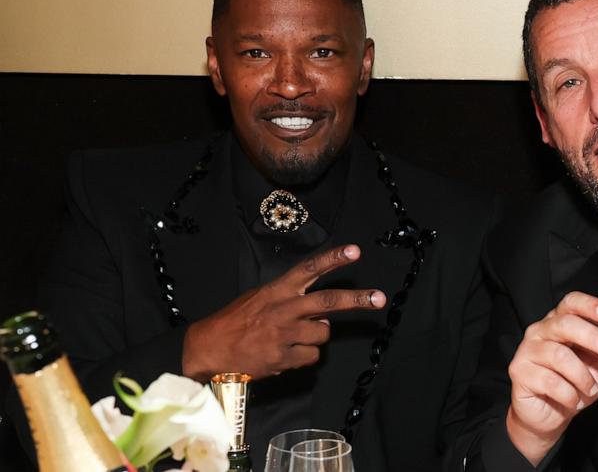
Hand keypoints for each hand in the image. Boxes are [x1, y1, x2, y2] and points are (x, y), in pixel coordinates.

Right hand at [182, 244, 385, 380]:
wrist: (207, 349)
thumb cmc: (235, 322)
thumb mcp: (260, 298)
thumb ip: (291, 298)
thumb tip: (323, 310)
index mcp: (277, 290)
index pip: (309, 268)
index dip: (333, 258)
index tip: (355, 250)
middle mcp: (284, 308)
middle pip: (329, 301)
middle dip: (357, 300)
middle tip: (379, 298)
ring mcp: (284, 333)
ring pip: (322, 334)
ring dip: (314, 337)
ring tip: (292, 338)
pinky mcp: (283, 357)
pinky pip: (311, 357)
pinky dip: (303, 357)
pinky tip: (285, 355)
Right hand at [505, 291, 597, 465]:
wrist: (550, 415)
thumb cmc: (575, 384)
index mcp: (559, 322)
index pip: (571, 303)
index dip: (589, 305)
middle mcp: (541, 331)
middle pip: (565, 323)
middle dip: (592, 336)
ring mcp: (527, 350)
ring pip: (560, 355)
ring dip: (583, 375)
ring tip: (591, 389)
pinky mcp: (519, 372)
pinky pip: (550, 381)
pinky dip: (569, 394)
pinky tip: (573, 399)